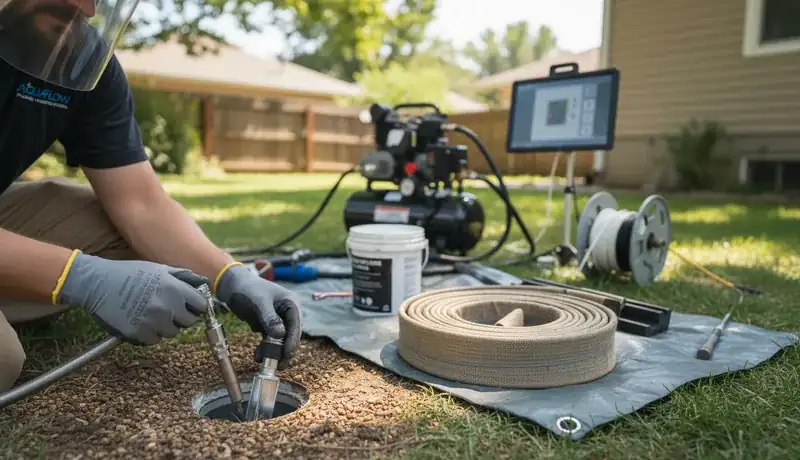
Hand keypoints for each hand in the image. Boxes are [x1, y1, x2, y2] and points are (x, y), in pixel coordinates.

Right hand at [55, 252, 208, 345]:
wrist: (98, 283)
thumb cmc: (130, 273)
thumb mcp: (159, 269)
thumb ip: (184, 277)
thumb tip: (204, 284)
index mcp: (174, 289)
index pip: (200, 305)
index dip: (196, 305)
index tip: (190, 305)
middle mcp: (166, 306)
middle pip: (189, 322)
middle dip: (182, 316)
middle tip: (168, 309)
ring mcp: (153, 322)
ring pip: (172, 332)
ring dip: (166, 326)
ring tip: (151, 313)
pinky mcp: (139, 334)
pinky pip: (155, 340)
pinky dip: (150, 334)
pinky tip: (141, 320)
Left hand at [215, 264, 300, 366]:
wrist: (232, 285)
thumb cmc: (248, 288)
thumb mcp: (259, 302)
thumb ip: (270, 318)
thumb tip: (280, 335)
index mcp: (291, 303)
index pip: (296, 325)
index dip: (292, 341)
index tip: (286, 354)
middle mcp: (288, 312)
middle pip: (291, 335)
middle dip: (284, 350)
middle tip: (279, 365)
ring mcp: (279, 319)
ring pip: (281, 340)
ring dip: (274, 351)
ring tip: (265, 362)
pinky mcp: (268, 325)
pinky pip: (270, 340)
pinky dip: (265, 348)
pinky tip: (258, 356)